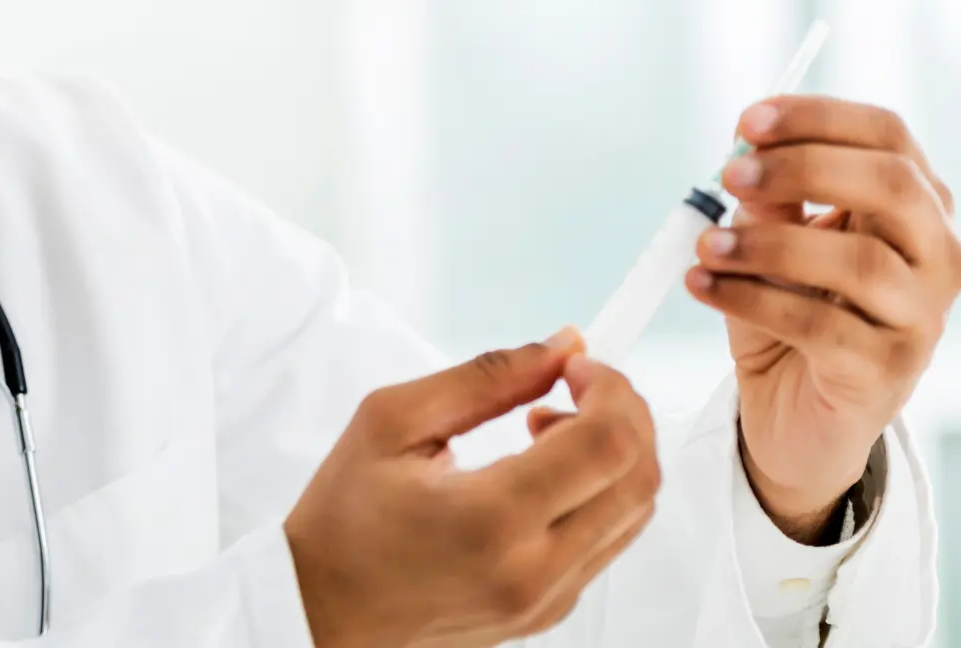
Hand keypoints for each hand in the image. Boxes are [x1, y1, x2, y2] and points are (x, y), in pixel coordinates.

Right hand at [285, 338, 659, 647]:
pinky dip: (597, 492)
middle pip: (639, 477)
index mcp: (491, 518)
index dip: (609, 387)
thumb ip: (484, 378)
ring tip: (545, 429)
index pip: (607, 444)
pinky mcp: (547, 612)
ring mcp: (546, 600)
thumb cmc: (341, 519)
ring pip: (634, 512)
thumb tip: (560, 346)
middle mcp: (532, 569)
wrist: (321, 614)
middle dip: (624, 412)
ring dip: (613, 454)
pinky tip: (539, 473)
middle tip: (572, 386)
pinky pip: (607, 541)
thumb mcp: (390, 421)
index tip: (575, 365)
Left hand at [685, 95, 960, 540]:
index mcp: (917, 206)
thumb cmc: (791, 312)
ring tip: (705, 245)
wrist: (798, 416)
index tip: (746, 123)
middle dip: (803, 168)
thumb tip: (746, 160)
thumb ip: (771, 203)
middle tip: (727, 175)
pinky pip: (817, 326)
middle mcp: (937, 256)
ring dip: (767, 244)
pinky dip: (750, 299)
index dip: (817, 119)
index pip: (888, 136)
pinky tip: (703, 285)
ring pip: (857, 261)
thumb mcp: (772, 245)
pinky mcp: (888, 371)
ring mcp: (922, 317)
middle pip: (892, 185)